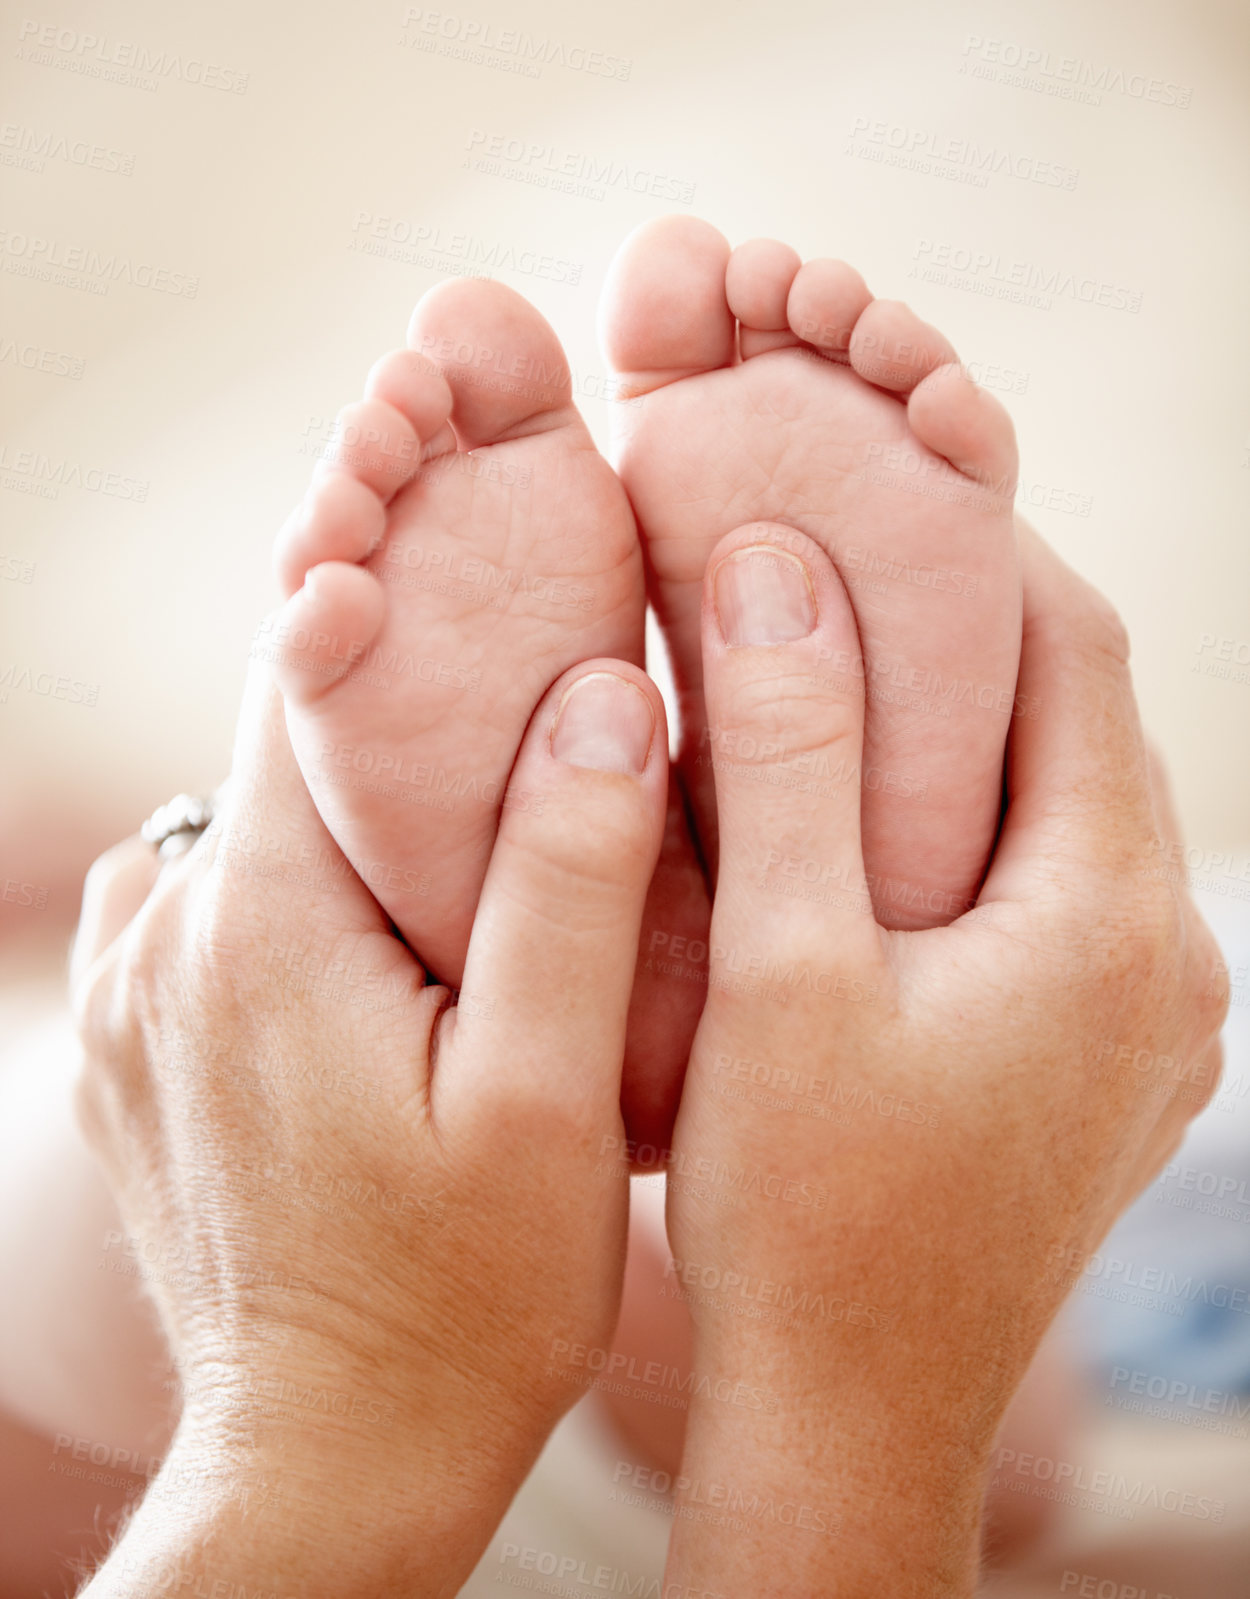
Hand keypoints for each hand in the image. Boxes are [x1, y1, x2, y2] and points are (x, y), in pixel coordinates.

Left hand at [71, 657, 667, 1596]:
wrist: (327, 1469)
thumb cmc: (463, 1304)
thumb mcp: (553, 1102)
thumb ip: (572, 888)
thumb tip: (605, 697)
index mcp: (267, 925)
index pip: (305, 679)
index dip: (400, 606)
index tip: (488, 581)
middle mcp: (164, 939)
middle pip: (280, 750)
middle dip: (392, 711)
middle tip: (516, 717)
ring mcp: (129, 998)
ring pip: (246, 827)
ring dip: (343, 808)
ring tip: (458, 847)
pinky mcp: (132, 1052)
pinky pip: (203, 908)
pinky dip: (288, 887)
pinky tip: (375, 949)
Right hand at [660, 520, 1226, 1595]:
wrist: (848, 1422)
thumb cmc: (804, 1217)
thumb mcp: (779, 969)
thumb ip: (787, 755)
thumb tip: (773, 564)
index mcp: (1110, 917)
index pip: (1074, 656)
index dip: (978, 549)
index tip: (875, 485)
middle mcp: (1164, 961)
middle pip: (1080, 729)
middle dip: (966, 632)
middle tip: (839, 563)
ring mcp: (1143, 1024)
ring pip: (1061, 811)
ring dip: (962, 734)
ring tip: (840, 677)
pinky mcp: (1097, 1068)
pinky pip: (1049, 893)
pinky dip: (968, 828)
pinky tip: (869, 826)